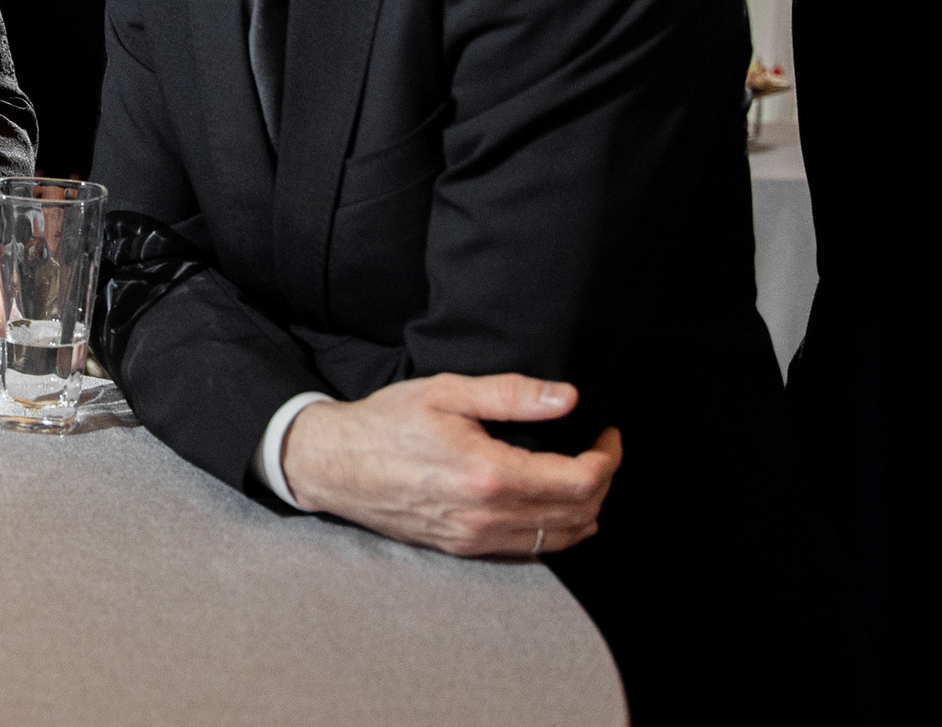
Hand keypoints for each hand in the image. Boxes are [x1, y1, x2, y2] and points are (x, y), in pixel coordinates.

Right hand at [280, 373, 623, 558]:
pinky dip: (555, 531)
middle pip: (580, 513)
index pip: (580, 480)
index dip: (607, 457)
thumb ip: (511, 395)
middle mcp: (488, 516)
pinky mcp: (463, 548)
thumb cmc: (386, 421)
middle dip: (602, 482)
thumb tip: (568, 398)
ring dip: (584, 510)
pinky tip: (551, 506)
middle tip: (598, 450)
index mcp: (489, 474)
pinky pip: (529, 550)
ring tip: (581, 476)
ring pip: (559, 540)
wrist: (334, 464)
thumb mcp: (446, 392)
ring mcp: (475, 539)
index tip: (606, 433)